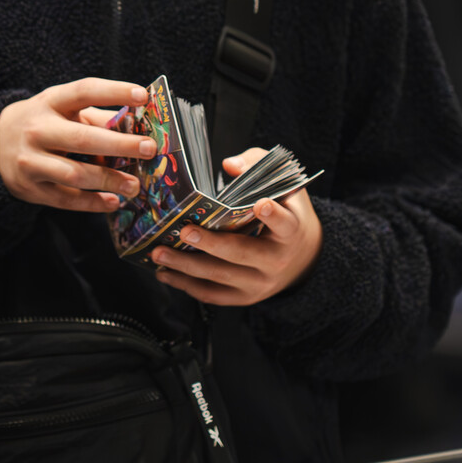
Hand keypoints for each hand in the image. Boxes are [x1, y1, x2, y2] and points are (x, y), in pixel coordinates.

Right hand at [0, 78, 158, 212]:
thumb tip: (138, 128)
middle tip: (149, 149)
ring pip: (74, 174)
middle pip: (82, 138)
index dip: (114, 92)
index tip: (143, 96)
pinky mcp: (29, 188)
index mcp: (49, 102)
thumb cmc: (44, 123)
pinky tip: (113, 202)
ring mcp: (30, 161)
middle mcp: (36, 130)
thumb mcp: (63, 110)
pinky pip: (66, 200)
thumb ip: (97, 117)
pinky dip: (92, 203)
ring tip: (134, 185)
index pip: (83, 91)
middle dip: (119, 144)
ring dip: (108, 180)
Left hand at [148, 151, 322, 304]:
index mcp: (290, 231)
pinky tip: (165, 273)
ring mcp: (259, 283)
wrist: (302, 258)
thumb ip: (257, 167)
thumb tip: (229, 166)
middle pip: (242, 254)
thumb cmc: (285, 212)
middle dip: (211, 244)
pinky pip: (213, 294)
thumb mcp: (282, 185)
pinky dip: (187, 285)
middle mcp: (275, 260)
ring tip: (159, 253)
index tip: (261, 204)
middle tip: (184, 231)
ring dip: (186, 266)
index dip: (273, 215)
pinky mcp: (244, 297)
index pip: (284, 223)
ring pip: (220, 276)